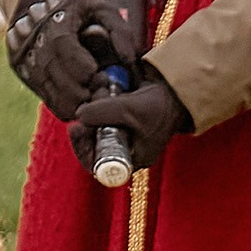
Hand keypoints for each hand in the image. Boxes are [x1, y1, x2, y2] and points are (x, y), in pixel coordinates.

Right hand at [6, 0, 140, 120]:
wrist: (40, 2)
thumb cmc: (78, 7)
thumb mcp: (102, 7)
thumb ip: (119, 29)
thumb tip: (128, 60)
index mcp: (53, 20)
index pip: (63, 46)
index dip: (82, 67)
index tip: (99, 74)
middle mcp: (33, 41)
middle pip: (55, 74)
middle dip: (82, 89)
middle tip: (101, 89)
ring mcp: (26, 60)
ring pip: (51, 92)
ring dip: (76, 102)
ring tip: (92, 94)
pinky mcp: (24, 74)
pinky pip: (47, 99)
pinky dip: (65, 105)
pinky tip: (80, 100)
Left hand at [70, 68, 189, 179]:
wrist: (174, 89)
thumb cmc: (159, 106)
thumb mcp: (129, 110)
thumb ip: (103, 112)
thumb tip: (78, 115)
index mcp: (130, 159)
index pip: (97, 164)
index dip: (82, 148)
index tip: (76, 128)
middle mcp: (124, 150)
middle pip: (92, 143)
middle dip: (86, 123)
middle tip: (83, 107)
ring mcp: (121, 133)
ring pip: (95, 126)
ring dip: (92, 107)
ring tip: (101, 90)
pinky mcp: (119, 117)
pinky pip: (100, 112)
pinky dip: (98, 99)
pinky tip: (103, 86)